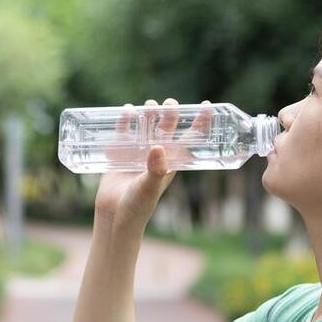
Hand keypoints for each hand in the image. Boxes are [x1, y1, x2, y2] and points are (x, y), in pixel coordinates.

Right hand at [93, 98, 212, 232]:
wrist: (114, 216)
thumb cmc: (137, 207)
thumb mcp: (149, 188)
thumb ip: (155, 170)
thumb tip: (158, 147)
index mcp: (171, 162)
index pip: (190, 138)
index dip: (199, 122)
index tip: (206, 105)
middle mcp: (158, 154)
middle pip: (168, 126)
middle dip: (171, 112)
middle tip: (169, 105)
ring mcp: (138, 152)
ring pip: (147, 125)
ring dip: (149, 113)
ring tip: (148, 107)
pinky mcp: (120, 152)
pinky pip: (124, 131)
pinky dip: (126, 120)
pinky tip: (127, 111)